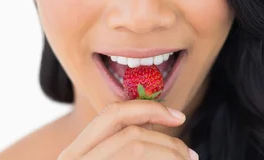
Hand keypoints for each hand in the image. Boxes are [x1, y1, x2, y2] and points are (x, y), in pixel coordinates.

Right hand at [57, 100, 198, 158]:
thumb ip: (123, 148)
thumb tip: (169, 142)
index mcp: (76, 153)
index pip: (113, 114)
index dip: (150, 109)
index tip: (179, 116)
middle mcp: (73, 159)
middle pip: (129, 132)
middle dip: (167, 140)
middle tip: (190, 155)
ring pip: (135, 145)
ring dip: (169, 153)